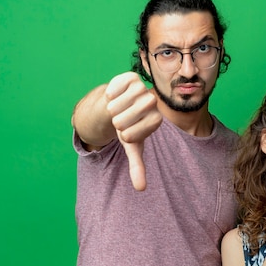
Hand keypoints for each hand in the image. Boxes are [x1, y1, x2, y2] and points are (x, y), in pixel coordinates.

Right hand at [105, 72, 161, 190]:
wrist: (122, 105)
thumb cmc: (129, 127)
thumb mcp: (133, 147)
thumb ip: (138, 166)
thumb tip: (141, 188)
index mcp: (156, 121)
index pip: (130, 135)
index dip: (123, 135)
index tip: (128, 131)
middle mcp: (153, 103)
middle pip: (121, 120)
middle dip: (116, 123)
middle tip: (122, 119)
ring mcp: (143, 89)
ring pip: (115, 106)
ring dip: (111, 110)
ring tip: (119, 108)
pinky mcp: (131, 77)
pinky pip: (112, 89)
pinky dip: (108, 95)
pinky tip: (115, 95)